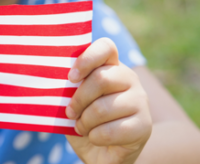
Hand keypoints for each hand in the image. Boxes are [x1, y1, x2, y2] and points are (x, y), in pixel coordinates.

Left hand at [65, 38, 151, 163]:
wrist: (105, 154)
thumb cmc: (87, 123)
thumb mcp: (75, 103)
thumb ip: (70, 90)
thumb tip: (54, 83)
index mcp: (112, 67)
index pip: (106, 47)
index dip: (87, 59)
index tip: (71, 77)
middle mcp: (130, 79)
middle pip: (101, 78)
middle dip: (79, 99)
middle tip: (70, 112)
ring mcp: (140, 101)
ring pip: (104, 107)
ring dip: (85, 122)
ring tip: (82, 128)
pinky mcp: (144, 125)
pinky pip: (111, 130)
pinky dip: (95, 137)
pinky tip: (95, 138)